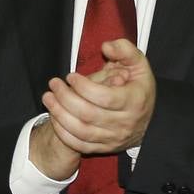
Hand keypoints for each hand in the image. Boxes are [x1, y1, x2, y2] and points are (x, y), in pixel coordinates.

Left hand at [33, 39, 155, 178]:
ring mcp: (114, 138)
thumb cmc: (137, 85)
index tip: (71, 76)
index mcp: (135, 101)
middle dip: (65, 98)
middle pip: (89, 115)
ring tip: (48, 98)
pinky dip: (63, 132)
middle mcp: (125, 123)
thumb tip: (106, 46)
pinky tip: (54, 116)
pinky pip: (80, 145)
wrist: (145, 116)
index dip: (83, 87)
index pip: (105, 97)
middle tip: (53, 83)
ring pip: (81, 132)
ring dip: (59, 115)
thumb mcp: (137, 63)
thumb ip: (124, 50)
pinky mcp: (104, 147)